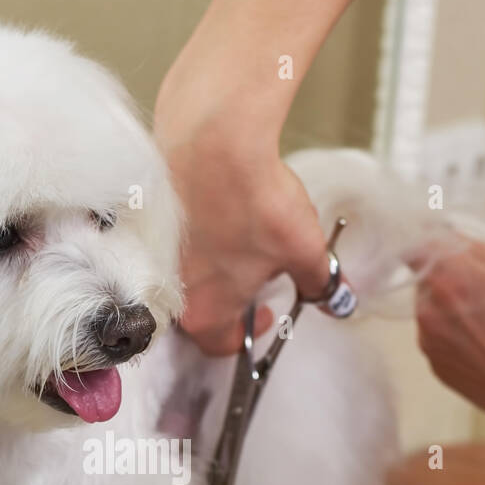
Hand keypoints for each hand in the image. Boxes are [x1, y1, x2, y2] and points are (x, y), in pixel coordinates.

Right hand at [155, 81, 330, 355]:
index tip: (268, 309)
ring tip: (243, 232)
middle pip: (202, 308)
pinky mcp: (150, 219)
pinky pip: (176, 239)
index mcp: (205, 311)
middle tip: (259, 270)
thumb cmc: (253, 201)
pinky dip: (197, 230)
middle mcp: (170, 291)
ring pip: (187, 272)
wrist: (214, 141)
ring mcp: (155, 255)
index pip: (222, 344)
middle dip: (232, 294)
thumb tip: (334, 298)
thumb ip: (319, 283)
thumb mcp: (304, 249)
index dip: (251, 331)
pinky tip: (221, 206)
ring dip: (214, 262)